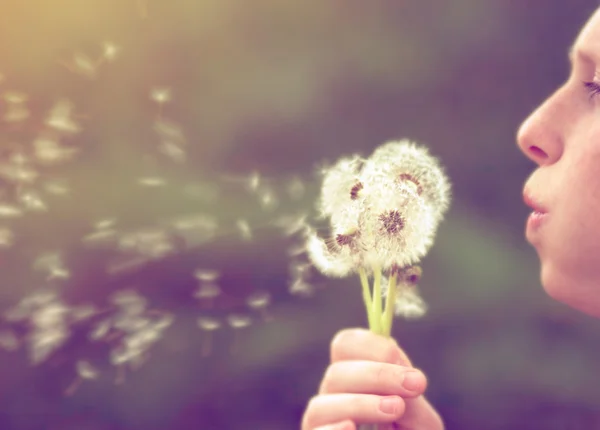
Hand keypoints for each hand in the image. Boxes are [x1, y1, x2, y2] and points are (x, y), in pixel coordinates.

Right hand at [301, 328, 443, 429]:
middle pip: (336, 373)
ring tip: (396, 410)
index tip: (408, 368)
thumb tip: (401, 369)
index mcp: (355, 379)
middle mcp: (333, 399)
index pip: (346, 345)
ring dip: (361, 403)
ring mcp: (323, 427)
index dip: (372, 347)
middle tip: (415, 386)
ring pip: (321, 405)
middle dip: (376, 375)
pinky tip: (352, 428)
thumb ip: (410, 395)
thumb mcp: (421, 422)